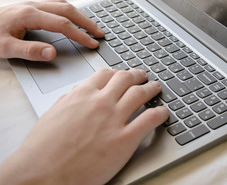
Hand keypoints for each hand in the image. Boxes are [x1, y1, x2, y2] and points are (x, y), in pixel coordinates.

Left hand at [0, 0, 103, 60]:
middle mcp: (33, 6)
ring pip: (63, 5)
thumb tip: (53, 53)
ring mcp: (32, 4)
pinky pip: (56, 4)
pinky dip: (69, 11)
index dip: (80, 35)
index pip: (63, 25)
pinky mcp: (30, 6)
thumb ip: (29, 51)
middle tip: (100, 33)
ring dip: (80, 15)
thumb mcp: (5, 48)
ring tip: (91, 26)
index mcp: (29, 15)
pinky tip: (72, 17)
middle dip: (87, 22)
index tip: (92, 44)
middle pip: (68, 11)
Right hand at [0, 68, 168, 184]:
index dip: (118, 73)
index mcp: (82, 95)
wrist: (42, 175)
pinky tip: (163, 112)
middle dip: (138, 76)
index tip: (124, 75)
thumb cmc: (43, 149)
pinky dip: (160, 113)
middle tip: (143, 77)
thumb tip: (80, 91)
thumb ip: (70, 100)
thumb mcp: (53, 115)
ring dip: (152, 88)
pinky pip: (150, 119)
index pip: (106, 74)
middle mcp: (100, 102)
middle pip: (126, 79)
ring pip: (141, 94)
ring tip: (156, 88)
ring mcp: (114, 120)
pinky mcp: (124, 140)